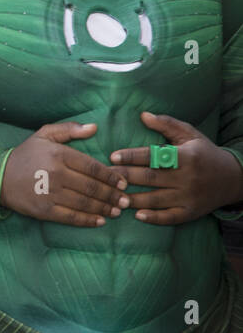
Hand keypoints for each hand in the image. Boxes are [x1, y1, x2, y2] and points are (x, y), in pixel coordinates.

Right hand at [0, 122, 127, 225]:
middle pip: (92, 187)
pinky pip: (70, 217)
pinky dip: (87, 220)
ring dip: (104, 208)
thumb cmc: (25, 155)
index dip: (111, 176)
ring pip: (84, 203)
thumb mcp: (44, 135)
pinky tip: (99, 221)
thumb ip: (69, 129)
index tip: (123, 183)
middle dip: (112, 195)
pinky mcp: (43, 210)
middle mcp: (55, 174)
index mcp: (58, 155)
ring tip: (116, 211)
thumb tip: (94, 127)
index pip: (92, 167)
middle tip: (126, 201)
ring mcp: (49, 194)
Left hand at [108, 112, 242, 223]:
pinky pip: (170, 217)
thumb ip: (166, 125)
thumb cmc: (205, 153)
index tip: (112, 157)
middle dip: (124, 177)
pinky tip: (136, 215)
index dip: (132, 156)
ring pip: (156, 199)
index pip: (153, 156)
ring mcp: (189, 196)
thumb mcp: (190, 135)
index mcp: (186, 157)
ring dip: (132, 199)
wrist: (233, 178)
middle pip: (150, 178)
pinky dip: (153, 217)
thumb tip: (142, 115)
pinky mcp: (191, 212)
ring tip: (111, 197)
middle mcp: (187, 177)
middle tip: (102, 177)